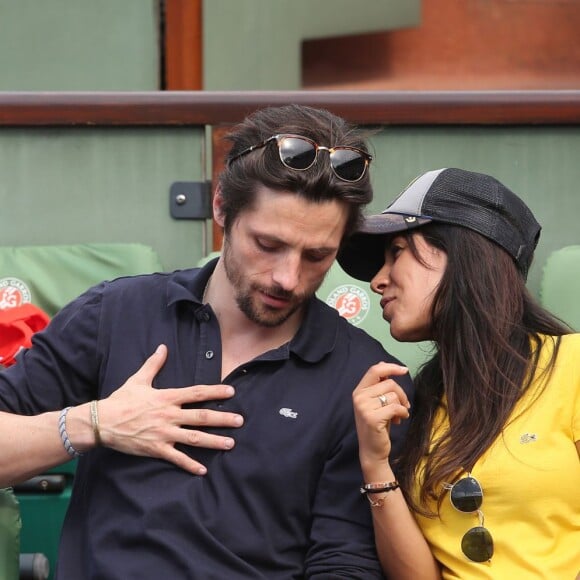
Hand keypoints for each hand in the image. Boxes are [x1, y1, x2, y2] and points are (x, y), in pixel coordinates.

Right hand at [99, 344, 242, 474]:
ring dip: (214, 441)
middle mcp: (169, 415)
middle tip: (240, 421)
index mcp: (167, 397)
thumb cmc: (121, 400)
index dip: (215, 391)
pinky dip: (190, 464)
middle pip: (201, 416)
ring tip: (231, 443)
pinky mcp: (156, 449)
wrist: (102, 422)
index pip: (196, 392)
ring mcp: (163, 433)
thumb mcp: (138, 379)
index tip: (231, 391)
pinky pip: (176, 458)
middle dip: (222, 419)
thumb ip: (154, 364)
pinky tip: (203, 470)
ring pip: (194, 438)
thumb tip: (163, 347)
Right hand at [353, 362, 409, 468]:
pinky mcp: (372, 418)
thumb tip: (383, 364)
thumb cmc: (377, 426)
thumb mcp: (376, 403)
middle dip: (402, 394)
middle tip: (403, 406)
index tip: (405, 370)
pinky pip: (396, 407)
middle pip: (389, 383)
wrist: (372, 451)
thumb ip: (378, 385)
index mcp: (359, 391)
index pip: (375, 371)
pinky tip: (399, 420)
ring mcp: (364, 407)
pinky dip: (403, 413)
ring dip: (402, 405)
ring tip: (398, 415)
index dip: (391, 367)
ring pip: (394, 395)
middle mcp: (359, 397)